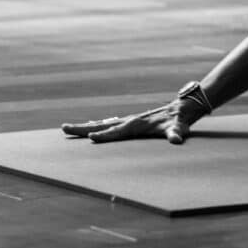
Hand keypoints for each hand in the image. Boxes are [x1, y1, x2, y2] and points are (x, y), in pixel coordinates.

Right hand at [61, 99, 201, 144]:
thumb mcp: (179, 128)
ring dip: (86, 126)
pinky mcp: (132, 121)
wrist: (183, 107)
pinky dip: (97, 126)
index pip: (117, 131)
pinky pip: (110, 124)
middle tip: (64, 128)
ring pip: (103, 124)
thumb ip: (177, 133)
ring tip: (69, 128)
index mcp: (137, 125)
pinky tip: (91, 127)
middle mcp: (130, 121)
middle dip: (83, 128)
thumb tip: (177, 139)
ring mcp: (130, 120)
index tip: (91, 138)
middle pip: (103, 125)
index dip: (105, 135)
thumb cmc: (180, 121)